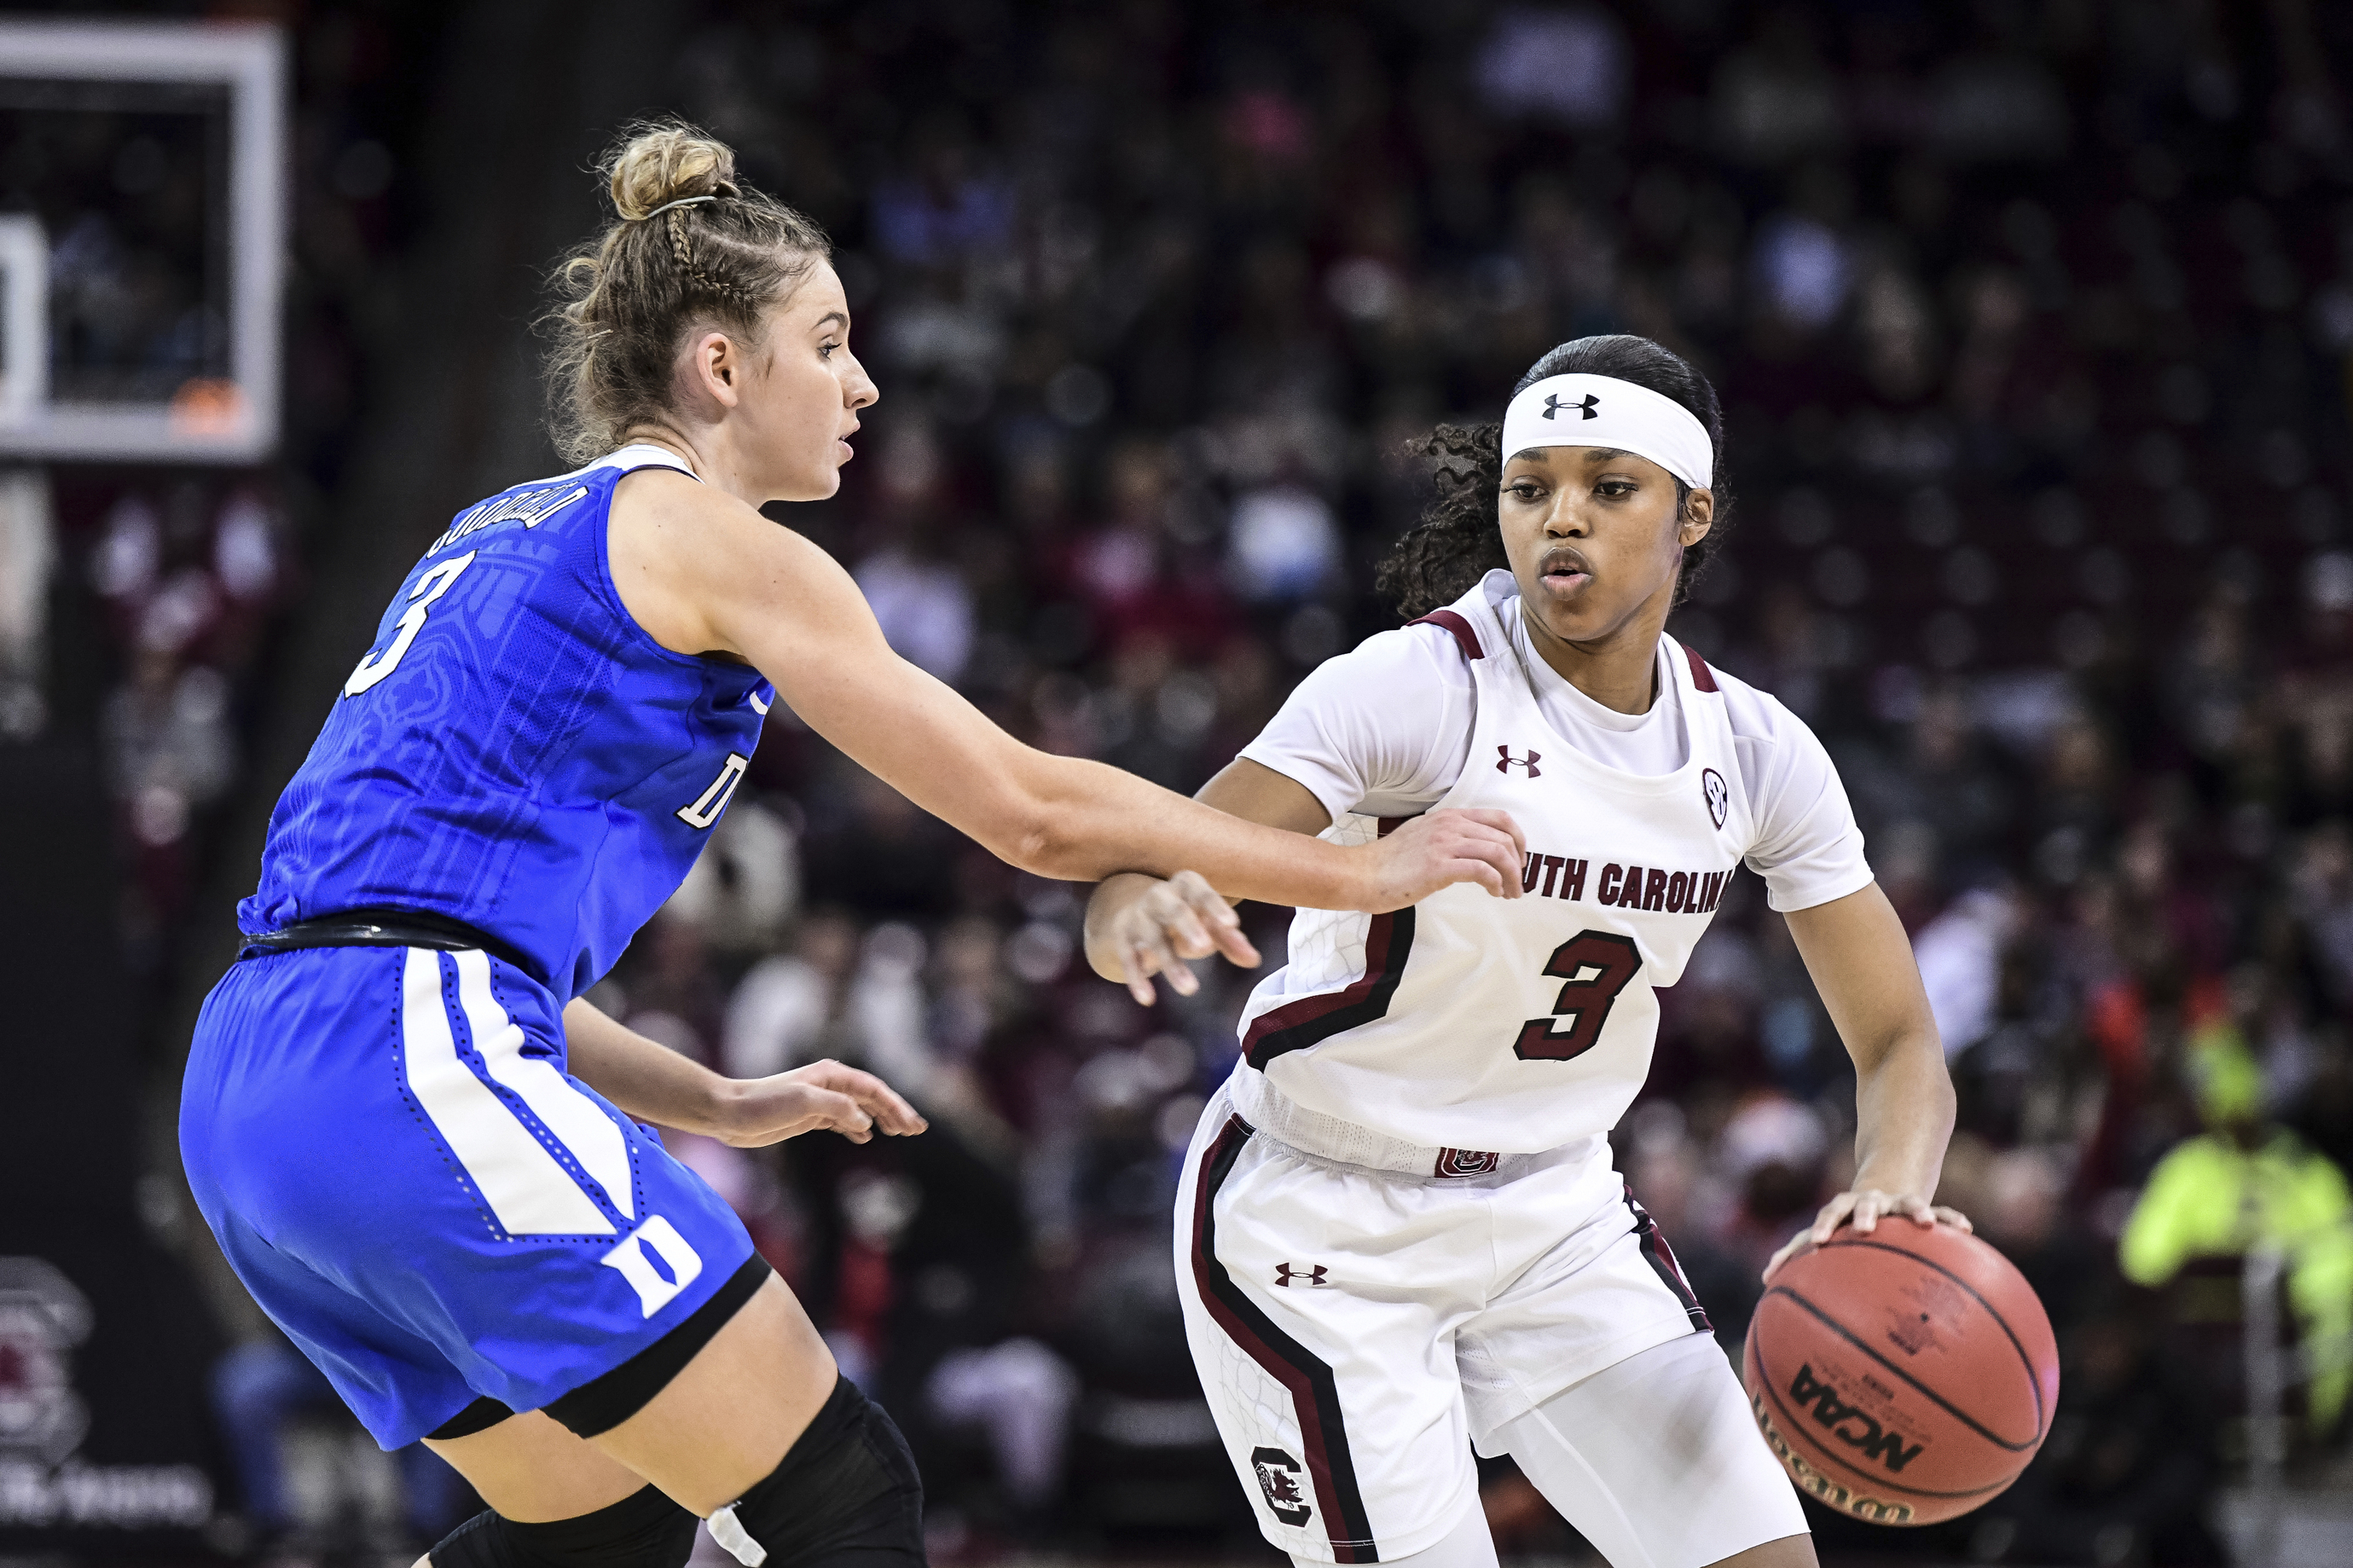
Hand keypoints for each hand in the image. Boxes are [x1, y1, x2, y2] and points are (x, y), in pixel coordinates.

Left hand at [706, 1060, 928, 1146]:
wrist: (729, 1113)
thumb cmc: (764, 1104)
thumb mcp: (804, 1102)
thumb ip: (838, 1109)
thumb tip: (865, 1120)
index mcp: (832, 1076)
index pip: (873, 1089)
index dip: (896, 1106)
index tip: (912, 1125)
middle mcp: (829, 1085)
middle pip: (872, 1097)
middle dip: (895, 1111)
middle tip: (916, 1130)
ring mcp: (820, 1101)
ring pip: (860, 1108)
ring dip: (881, 1118)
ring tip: (899, 1132)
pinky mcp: (808, 1117)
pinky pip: (842, 1120)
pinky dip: (858, 1127)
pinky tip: (865, 1137)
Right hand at [1101, 869, 1261, 1004]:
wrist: (1135, 913)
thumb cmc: (1185, 919)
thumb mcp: (1208, 924)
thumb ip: (1230, 940)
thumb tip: (1254, 960)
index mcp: (1186, 886)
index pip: (1201, 892)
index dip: (1215, 907)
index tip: (1232, 924)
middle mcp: (1159, 896)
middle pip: (1173, 908)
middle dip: (1188, 926)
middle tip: (1206, 948)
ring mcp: (1138, 916)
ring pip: (1153, 938)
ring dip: (1171, 963)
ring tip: (1191, 989)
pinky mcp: (1122, 938)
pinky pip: (1128, 958)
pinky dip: (1137, 978)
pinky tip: (1148, 999)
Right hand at [1357, 808, 1527, 910]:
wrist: (1362, 874)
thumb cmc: (1389, 863)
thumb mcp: (1423, 835)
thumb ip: (1449, 836)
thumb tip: (1474, 850)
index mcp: (1449, 817)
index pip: (1499, 818)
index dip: (1518, 839)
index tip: (1519, 859)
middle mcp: (1450, 825)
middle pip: (1504, 837)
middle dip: (1517, 863)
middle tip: (1516, 883)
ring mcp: (1444, 844)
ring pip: (1498, 852)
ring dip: (1511, 876)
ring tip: (1509, 893)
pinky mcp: (1439, 866)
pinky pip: (1482, 870)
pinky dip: (1495, 882)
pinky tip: (1493, 892)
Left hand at [1762, 1188, 1972, 1282]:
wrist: (1878, 1188)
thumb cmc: (1845, 1225)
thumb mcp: (1825, 1236)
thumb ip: (1795, 1255)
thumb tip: (1763, 1281)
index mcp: (1841, 1211)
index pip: (1827, 1216)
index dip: (1822, 1228)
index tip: (1817, 1243)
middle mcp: (1867, 1203)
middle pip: (1863, 1204)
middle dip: (1863, 1213)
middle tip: (1865, 1227)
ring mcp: (1895, 1202)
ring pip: (1905, 1202)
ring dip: (1914, 1209)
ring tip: (1926, 1222)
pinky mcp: (1920, 1206)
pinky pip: (1940, 1210)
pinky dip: (1950, 1217)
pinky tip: (1965, 1228)